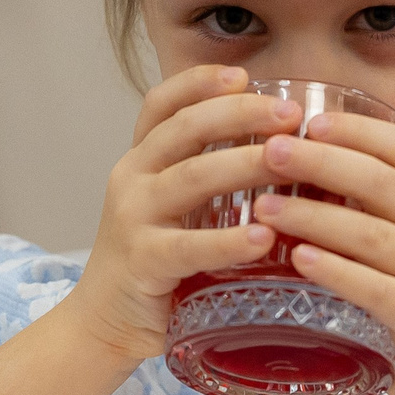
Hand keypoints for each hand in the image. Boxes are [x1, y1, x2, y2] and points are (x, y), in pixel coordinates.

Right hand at [63, 65, 302, 361]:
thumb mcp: (174, 207)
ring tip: (288, 159)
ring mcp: (134, 219)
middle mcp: (132, 178)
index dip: (198, 82)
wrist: (104, 321)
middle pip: (184, 129)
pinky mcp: (143, 262)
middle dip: (239, 113)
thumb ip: (210, 177)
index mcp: (141, 159)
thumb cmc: (156, 260)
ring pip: (191, 177)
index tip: (242, 74)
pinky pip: (189, 247)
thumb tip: (287, 152)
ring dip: (244, 163)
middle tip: (290, 115)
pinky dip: (228, 240)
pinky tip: (264, 237)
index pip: (162, 104)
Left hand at [250, 114, 394, 394]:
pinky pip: (375, 289)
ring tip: (265, 207)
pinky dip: (336, 272)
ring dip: (314, 218)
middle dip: (323, 163)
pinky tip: (298, 259)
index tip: (310, 121)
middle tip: (272, 153)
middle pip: (382, 184)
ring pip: (372, 235)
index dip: (358, 132)